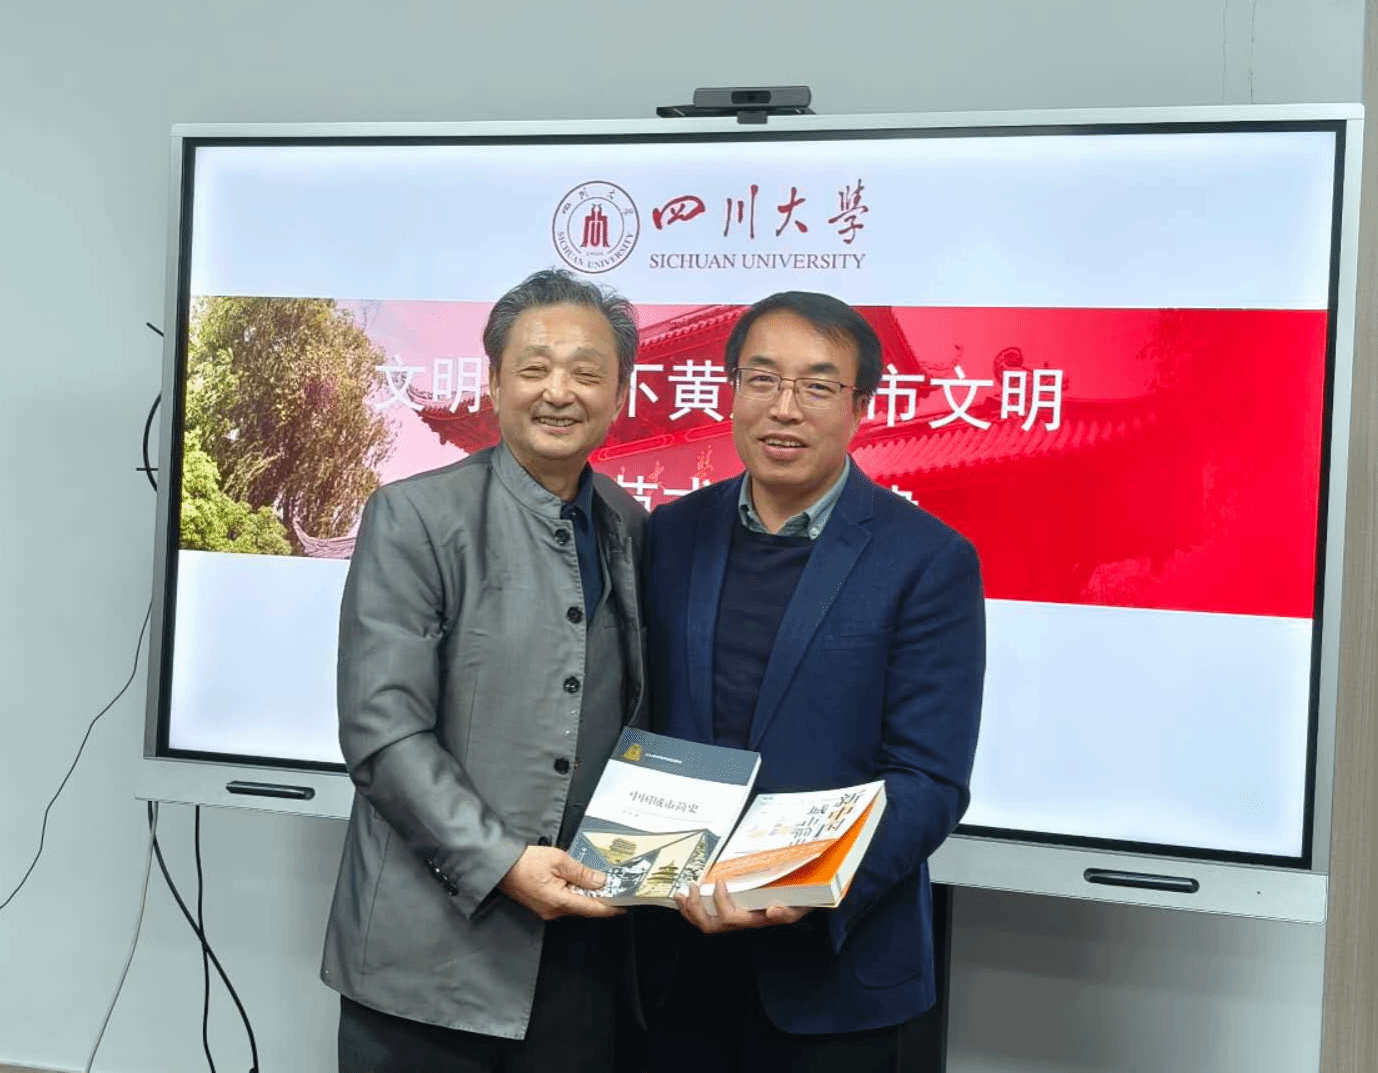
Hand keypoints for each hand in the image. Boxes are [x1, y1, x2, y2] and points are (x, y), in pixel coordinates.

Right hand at [498, 846, 624, 921]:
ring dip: (586, 894)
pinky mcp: (542, 905)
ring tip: (599, 880)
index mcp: (560, 901)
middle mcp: (554, 911)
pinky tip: (579, 881)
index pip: (592, 908)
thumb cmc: (525, 862)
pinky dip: (574, 893)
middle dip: (600, 898)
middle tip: (615, 886)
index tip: (624, 905)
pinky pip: (564, 901)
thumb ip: (581, 872)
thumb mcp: (559, 860)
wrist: (500, 865)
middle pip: (584, 907)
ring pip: (574, 904)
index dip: (610, 907)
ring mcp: (547, 910)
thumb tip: (600, 882)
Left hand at [674, 881, 811, 933]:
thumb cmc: (796, 903)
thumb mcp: (797, 908)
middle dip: (696, 909)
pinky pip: (706, 916)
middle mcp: (740, 922)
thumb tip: (773, 911)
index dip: (720, 902)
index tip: (720, 882)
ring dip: (689, 910)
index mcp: (753, 920)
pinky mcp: (728, 913)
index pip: (731, 918)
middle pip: (711, 926)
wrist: (798, 902)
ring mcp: (732, 920)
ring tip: (681, 894)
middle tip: (691, 888)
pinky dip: (692, 908)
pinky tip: (686, 897)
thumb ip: (787, 912)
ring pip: (705, 924)